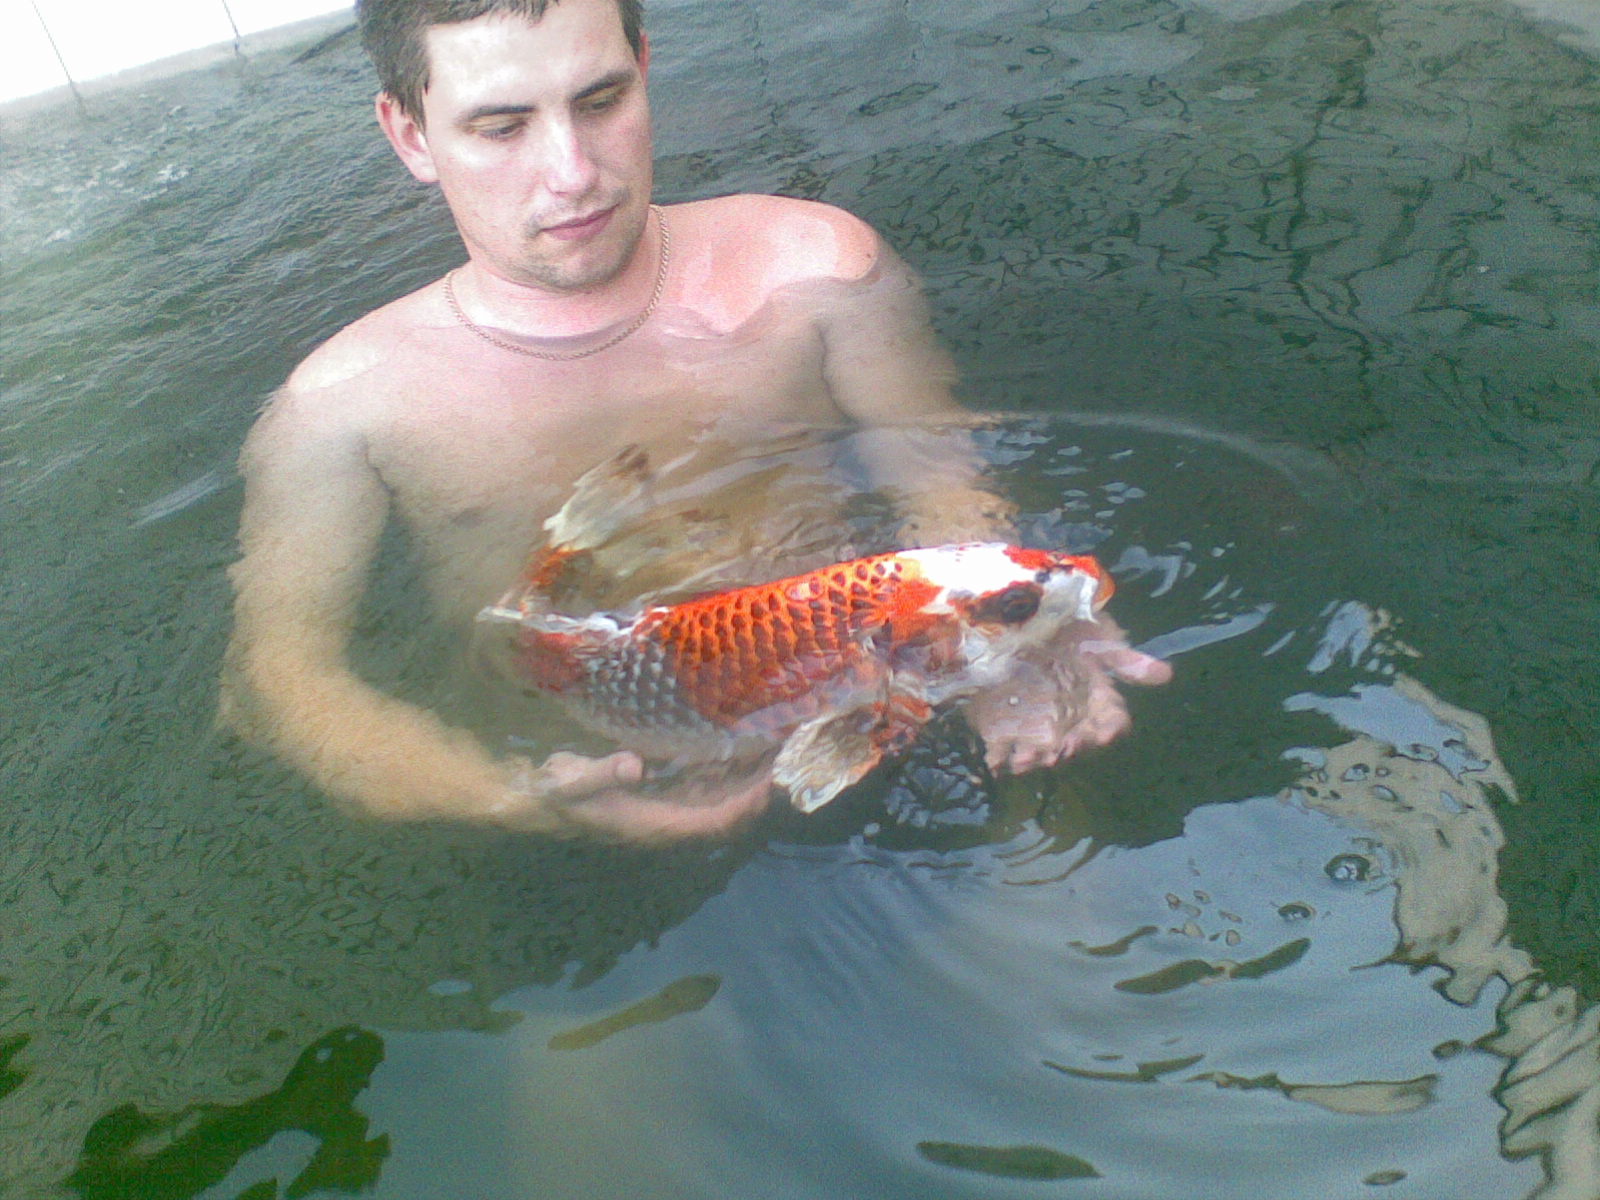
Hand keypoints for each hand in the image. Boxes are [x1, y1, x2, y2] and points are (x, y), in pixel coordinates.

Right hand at [493, 751, 773, 840]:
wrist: (537, 797)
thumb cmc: (557, 792)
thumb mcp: (573, 782)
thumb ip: (601, 774)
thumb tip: (632, 766)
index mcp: (654, 824)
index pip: (713, 821)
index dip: (744, 805)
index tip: (770, 781)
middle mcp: (667, 820)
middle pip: (723, 810)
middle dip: (753, 787)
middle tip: (782, 753)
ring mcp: (663, 808)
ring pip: (715, 798)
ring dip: (742, 777)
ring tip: (769, 746)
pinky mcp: (657, 794)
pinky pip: (699, 785)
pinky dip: (721, 769)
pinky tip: (736, 746)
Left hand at [965, 618, 1171, 774]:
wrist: (1024, 624)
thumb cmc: (1069, 632)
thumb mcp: (1098, 640)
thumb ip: (1126, 660)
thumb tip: (1166, 674)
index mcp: (1097, 704)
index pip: (1111, 724)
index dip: (1107, 730)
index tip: (1102, 734)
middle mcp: (1070, 721)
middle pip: (1071, 744)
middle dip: (1064, 749)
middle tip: (1059, 750)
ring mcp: (1037, 728)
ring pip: (1038, 752)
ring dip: (1031, 758)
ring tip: (1024, 758)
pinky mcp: (1003, 729)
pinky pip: (1001, 752)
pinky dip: (996, 760)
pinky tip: (992, 761)